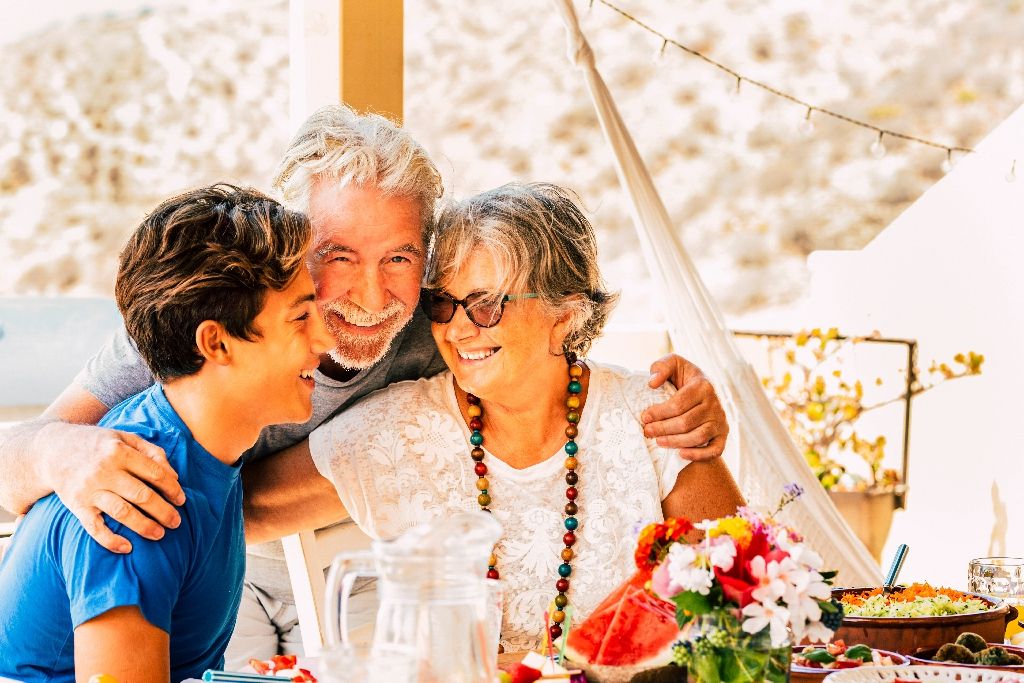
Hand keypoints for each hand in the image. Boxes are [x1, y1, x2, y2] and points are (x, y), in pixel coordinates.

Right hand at [41, 422, 185, 552]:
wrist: (51, 449)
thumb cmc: (97, 444)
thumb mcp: (124, 437)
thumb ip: (151, 451)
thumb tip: (173, 475)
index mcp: (119, 452)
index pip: (155, 473)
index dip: (172, 488)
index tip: (181, 500)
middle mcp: (105, 471)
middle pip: (142, 495)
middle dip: (164, 511)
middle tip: (176, 522)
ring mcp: (89, 490)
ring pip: (122, 512)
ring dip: (144, 526)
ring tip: (160, 534)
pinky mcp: (76, 506)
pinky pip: (94, 528)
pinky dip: (110, 540)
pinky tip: (127, 548)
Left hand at [641, 354, 728, 460]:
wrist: (701, 390)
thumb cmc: (682, 377)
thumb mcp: (673, 364)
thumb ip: (661, 367)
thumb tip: (652, 383)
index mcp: (702, 386)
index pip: (678, 404)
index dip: (659, 412)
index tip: (644, 417)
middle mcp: (715, 404)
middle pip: (686, 422)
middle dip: (663, 429)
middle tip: (647, 431)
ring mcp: (720, 420)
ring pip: (698, 436)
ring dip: (676, 442)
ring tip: (658, 442)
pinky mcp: (722, 434)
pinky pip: (715, 449)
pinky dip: (699, 454)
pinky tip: (681, 454)